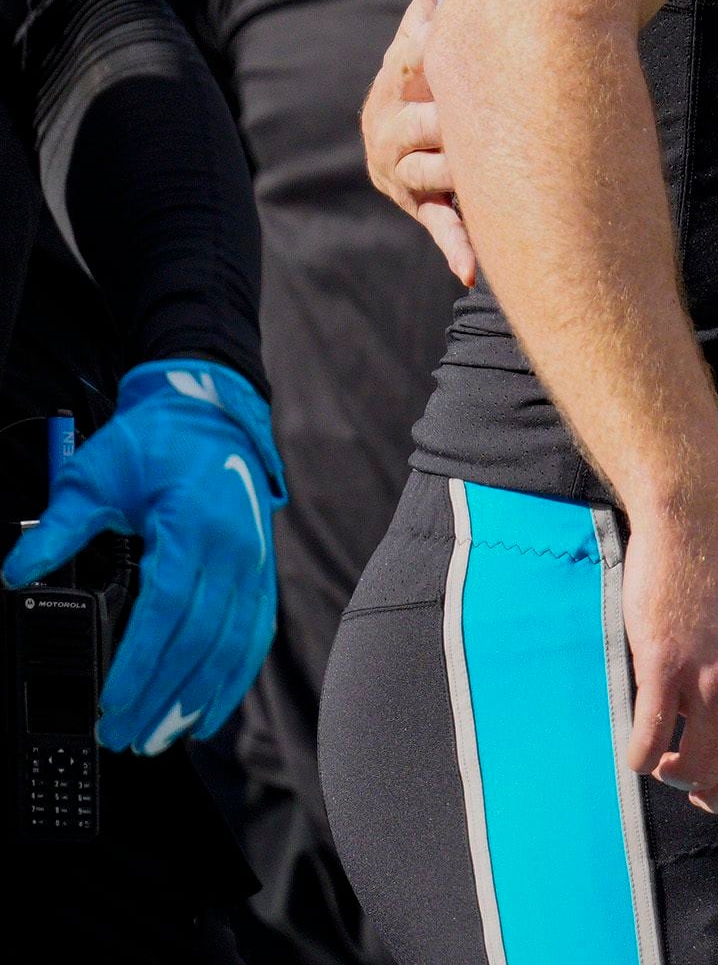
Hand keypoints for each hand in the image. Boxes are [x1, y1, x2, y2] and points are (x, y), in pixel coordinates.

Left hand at [2, 360, 286, 752]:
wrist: (211, 414)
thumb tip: (15, 573)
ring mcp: (254, 563)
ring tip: (162, 737)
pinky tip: (209, 712)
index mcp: (194, 526)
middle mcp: (234, 550)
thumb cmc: (153, 443)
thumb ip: (58, 527)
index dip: (141, 663)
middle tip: (127, 738)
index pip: (169, 609)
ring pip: (231, 645)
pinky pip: (254, 634)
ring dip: (197, 698)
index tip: (112, 705)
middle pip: (200, 639)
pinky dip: (234, 678)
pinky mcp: (259, 572)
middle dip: (162, 696)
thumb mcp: (95, 475)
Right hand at [364, 0, 472, 284]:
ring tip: (486, 170)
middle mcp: (389, 126)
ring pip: (441, 173)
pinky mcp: (420, 206)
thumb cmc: (440, 65)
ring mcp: (402, 171)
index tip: (448, 53)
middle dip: (462, 127)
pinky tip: (471, 271)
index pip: (420, 63)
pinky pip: (440, 227)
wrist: (419, 131)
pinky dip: (456, 248)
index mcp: (398, 78)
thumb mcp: (433, 25)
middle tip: (475, 122)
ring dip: (469, 178)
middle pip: (435, 124)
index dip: (440, 59)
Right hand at [621, 501, 717, 814]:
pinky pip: (647, 743)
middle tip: (697, 786)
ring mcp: (710, 681)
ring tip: (668, 760)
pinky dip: (639, 759)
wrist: (701, 530)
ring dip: (675, 777)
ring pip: (693, 769)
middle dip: (716, 799)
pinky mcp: (664, 670)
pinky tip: (641, 746)